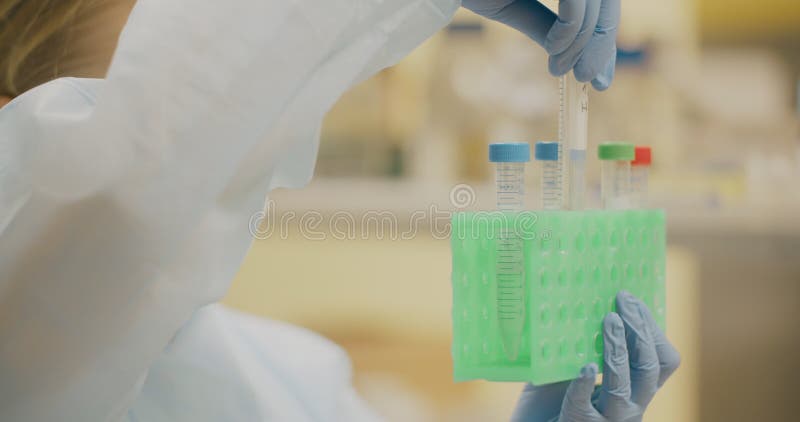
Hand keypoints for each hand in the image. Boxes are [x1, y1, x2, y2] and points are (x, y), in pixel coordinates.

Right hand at [462, 0, 619, 89]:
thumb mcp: (511, 6)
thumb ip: (544, 26)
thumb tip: (573, 58)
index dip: (603, 35)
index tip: (599, 76)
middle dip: (601, 43)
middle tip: (588, 80)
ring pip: (595, 1)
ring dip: (584, 42)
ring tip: (562, 69)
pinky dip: (572, 29)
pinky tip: (554, 51)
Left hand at [511, 291, 680, 420]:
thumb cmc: (553, 398)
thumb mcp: (575, 366)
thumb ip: (586, 345)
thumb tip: (586, 302)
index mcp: (634, 391)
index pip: (662, 361)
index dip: (652, 329)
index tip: (633, 301)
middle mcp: (629, 407)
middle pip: (649, 368)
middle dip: (639, 330)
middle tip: (623, 302)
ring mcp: (607, 421)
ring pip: (623, 387)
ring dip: (617, 349)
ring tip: (609, 320)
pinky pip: (584, 405)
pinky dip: (584, 384)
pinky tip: (585, 367)